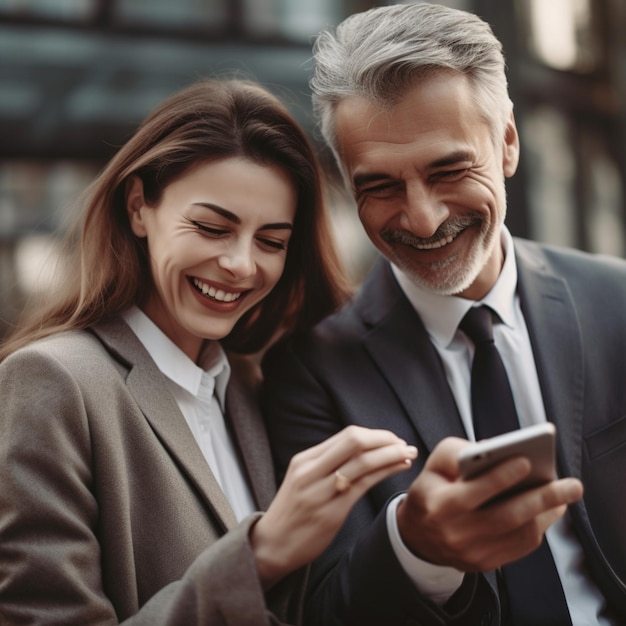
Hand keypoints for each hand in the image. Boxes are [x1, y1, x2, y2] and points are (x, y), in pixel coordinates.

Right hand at [250, 425, 417, 588]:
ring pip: (363, 462)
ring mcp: (320, 491)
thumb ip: (326, 463)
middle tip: (404, 444)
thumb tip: (361, 448)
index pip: (347, 435)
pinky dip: (385, 473)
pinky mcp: (331, 512)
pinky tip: (398, 470)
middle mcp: (311, 471)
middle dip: (384, 439)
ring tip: (409, 454)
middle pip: (354, 441)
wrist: (272, 545)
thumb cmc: (293, 511)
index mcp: (305, 459)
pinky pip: (364, 485)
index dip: (375, 434)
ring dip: (391, 455)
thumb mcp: (303, 479)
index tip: (392, 439)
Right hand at [396, 437, 582, 571]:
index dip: (500, 477)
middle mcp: (455, 534)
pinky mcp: (485, 564)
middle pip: (505, 517)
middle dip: (542, 499)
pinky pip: (520, 547)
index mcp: (438, 505)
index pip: (473, 492)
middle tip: (571, 485)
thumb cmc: (432, 490)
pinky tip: (549, 509)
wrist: (418, 536)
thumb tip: (492, 450)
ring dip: (546, 513)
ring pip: (518, 534)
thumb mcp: (432, 465)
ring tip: (565, 494)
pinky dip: (538, 526)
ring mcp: (472, 553)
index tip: (525, 461)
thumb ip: (455, 452)